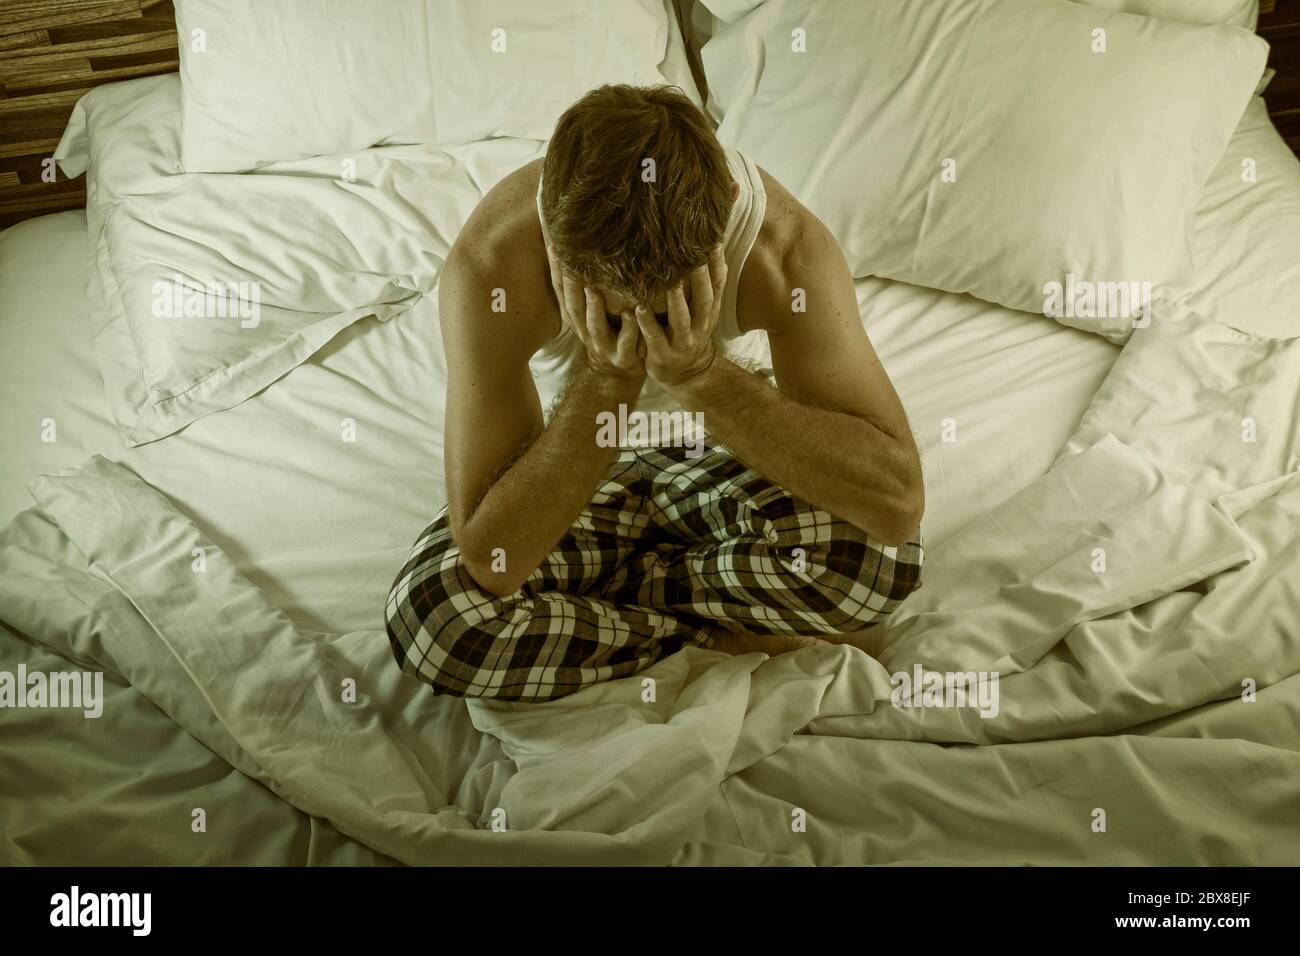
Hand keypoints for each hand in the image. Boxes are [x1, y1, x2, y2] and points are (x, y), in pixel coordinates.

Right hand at [546, 244, 642, 379]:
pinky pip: (625, 343)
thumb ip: (587, 284)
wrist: (623, 368)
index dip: (556, 270)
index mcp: (576, 318)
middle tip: (571, 265)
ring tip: (593, 291)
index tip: (554, 246)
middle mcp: (585, 331)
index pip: (562, 292)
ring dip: (593, 309)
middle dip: (571, 287)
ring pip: (595, 328)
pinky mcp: (623, 357)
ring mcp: (603, 346)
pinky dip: (629, 328)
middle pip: (573, 308)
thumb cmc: (611, 328)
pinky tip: (632, 314)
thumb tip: (580, 249)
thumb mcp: (594, 308)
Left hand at [635, 245, 725, 388]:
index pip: (718, 286)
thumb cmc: (690, 333)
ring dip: (675, 300)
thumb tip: (712, 247)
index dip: (717, 265)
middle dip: (700, 279)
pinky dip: (647, 323)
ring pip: (681, 319)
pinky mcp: (662, 353)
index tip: (713, 242)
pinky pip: (654, 337)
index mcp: (709, 312)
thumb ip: (707, 285)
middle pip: (704, 300)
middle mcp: (700, 326)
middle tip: (693, 256)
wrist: (686, 374)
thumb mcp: (704, 312)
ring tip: (669, 281)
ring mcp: (682, 341)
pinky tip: (638, 308)